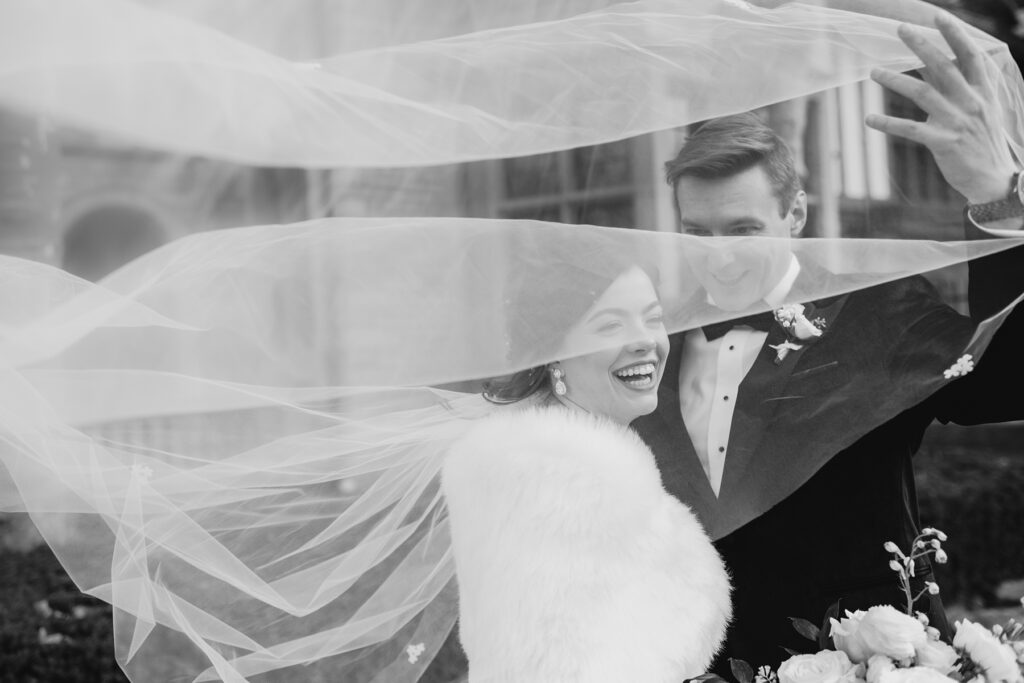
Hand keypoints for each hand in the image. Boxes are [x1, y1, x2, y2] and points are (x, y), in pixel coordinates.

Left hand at [865, 13, 1017, 204]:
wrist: (992, 178)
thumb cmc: (981, 139)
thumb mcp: (978, 107)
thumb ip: (957, 85)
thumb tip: (932, 62)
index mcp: (982, 90)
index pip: (970, 55)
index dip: (955, 34)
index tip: (938, 16)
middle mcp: (971, 102)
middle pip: (943, 67)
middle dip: (921, 45)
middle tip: (900, 29)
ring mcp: (956, 122)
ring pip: (922, 94)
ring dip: (895, 80)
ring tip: (873, 72)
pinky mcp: (942, 143)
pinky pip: (910, 129)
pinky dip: (888, 123)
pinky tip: (869, 118)